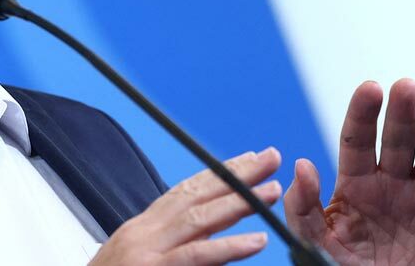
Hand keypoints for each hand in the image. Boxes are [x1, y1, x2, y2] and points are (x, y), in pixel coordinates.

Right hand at [90, 148, 282, 264]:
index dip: (220, 173)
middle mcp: (145, 231)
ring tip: (272, 192)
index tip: (250, 159)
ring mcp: (148, 250)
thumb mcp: (143, 259)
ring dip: (239, 203)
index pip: (186, 190)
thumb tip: (216, 241)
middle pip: (196, 194)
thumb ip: (177, 248)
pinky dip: (228, 247)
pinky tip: (256, 241)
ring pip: (199, 219)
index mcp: (144, 227)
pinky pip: (196, 257)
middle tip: (271, 158)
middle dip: (237, 174)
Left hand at [284, 79, 414, 264]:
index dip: (363, 114)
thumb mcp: (313, 241)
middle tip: (406, 85)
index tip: (370, 87)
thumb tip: (302, 165)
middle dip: (401, 115)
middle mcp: (390, 187)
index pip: (357, 141)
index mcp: (354, 184)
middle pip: (398, 144)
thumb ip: (303, 207)